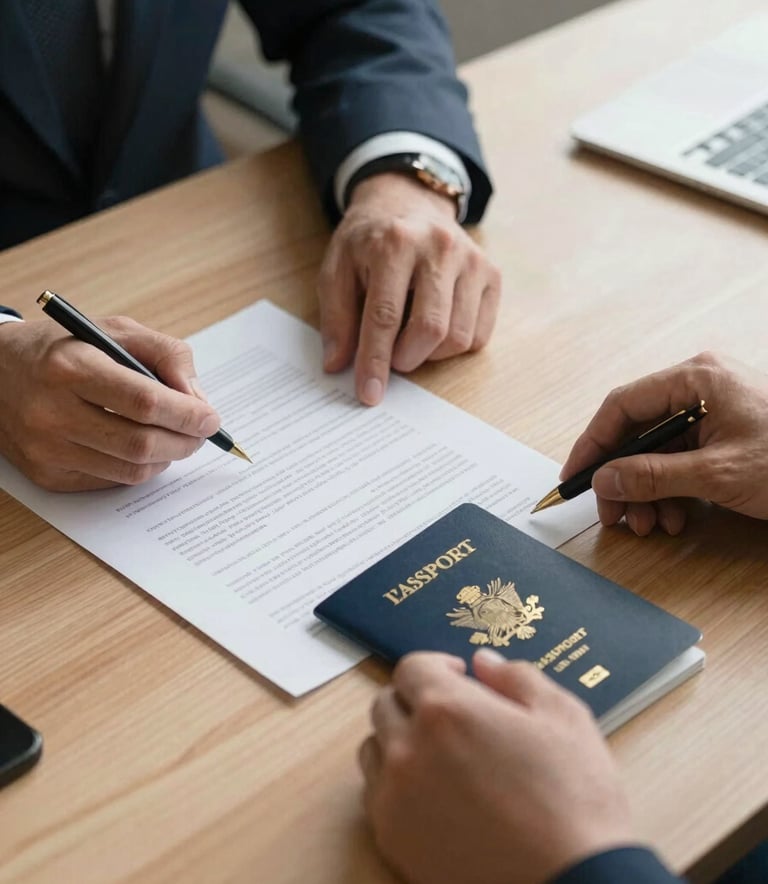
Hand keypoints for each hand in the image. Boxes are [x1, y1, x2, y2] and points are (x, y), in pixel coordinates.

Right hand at [0, 317, 219, 490]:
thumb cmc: (64, 348)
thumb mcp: (114, 330)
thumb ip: (166, 355)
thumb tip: (197, 400)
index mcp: (70, 367)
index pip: (144, 401)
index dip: (187, 414)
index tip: (210, 417)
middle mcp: (52, 412)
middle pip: (141, 443)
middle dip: (185, 442)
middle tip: (200, 433)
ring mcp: (47, 449)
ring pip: (131, 471)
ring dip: (167, 458)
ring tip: (174, 439)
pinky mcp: (47, 475)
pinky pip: (111, 481)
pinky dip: (138, 468)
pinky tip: (140, 447)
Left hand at [317, 173, 500, 404]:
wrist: (407, 202)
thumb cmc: (369, 243)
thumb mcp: (336, 268)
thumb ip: (335, 317)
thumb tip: (337, 365)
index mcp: (394, 243)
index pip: (385, 317)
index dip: (375, 361)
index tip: (369, 394)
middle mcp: (440, 247)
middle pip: (430, 329)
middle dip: (406, 359)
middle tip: (392, 359)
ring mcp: (472, 259)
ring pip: (459, 337)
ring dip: (430, 355)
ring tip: (411, 340)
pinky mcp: (492, 274)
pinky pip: (480, 334)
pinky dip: (455, 346)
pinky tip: (436, 329)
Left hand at [359, 650, 633, 883]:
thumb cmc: (574, 802)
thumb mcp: (563, 717)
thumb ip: (517, 677)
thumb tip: (483, 662)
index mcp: (446, 709)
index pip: (411, 667)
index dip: (437, 666)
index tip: (459, 677)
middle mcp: (409, 747)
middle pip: (387, 703)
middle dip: (417, 699)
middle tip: (453, 716)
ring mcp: (395, 796)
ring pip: (375, 747)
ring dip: (400, 740)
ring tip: (441, 757)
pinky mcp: (393, 839)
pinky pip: (376, 795)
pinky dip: (396, 785)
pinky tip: (435, 795)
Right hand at [560, 352, 767, 535]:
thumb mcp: (716, 474)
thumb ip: (652, 476)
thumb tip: (603, 481)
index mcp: (695, 378)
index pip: (622, 406)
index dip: (593, 443)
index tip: (575, 477)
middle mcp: (699, 387)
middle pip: (638, 432)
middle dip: (623, 479)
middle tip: (613, 515)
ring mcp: (713, 410)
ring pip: (657, 451)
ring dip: (647, 492)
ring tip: (650, 524)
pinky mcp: (724, 434)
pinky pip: (681, 460)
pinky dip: (672, 491)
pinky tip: (676, 517)